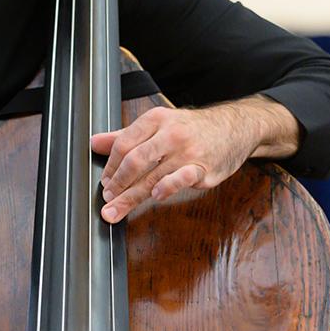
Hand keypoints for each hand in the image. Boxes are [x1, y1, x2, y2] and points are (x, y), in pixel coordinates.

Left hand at [89, 96, 299, 222]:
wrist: (235, 128)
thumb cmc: (193, 129)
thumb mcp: (159, 125)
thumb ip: (125, 136)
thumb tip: (94, 143)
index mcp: (156, 120)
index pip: (124, 144)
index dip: (110, 167)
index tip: (104, 183)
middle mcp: (170, 134)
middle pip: (134, 160)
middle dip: (117, 184)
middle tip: (107, 200)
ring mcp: (187, 151)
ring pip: (153, 176)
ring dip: (131, 196)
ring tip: (116, 210)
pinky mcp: (203, 168)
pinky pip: (182, 178)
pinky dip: (167, 188)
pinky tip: (156, 196)